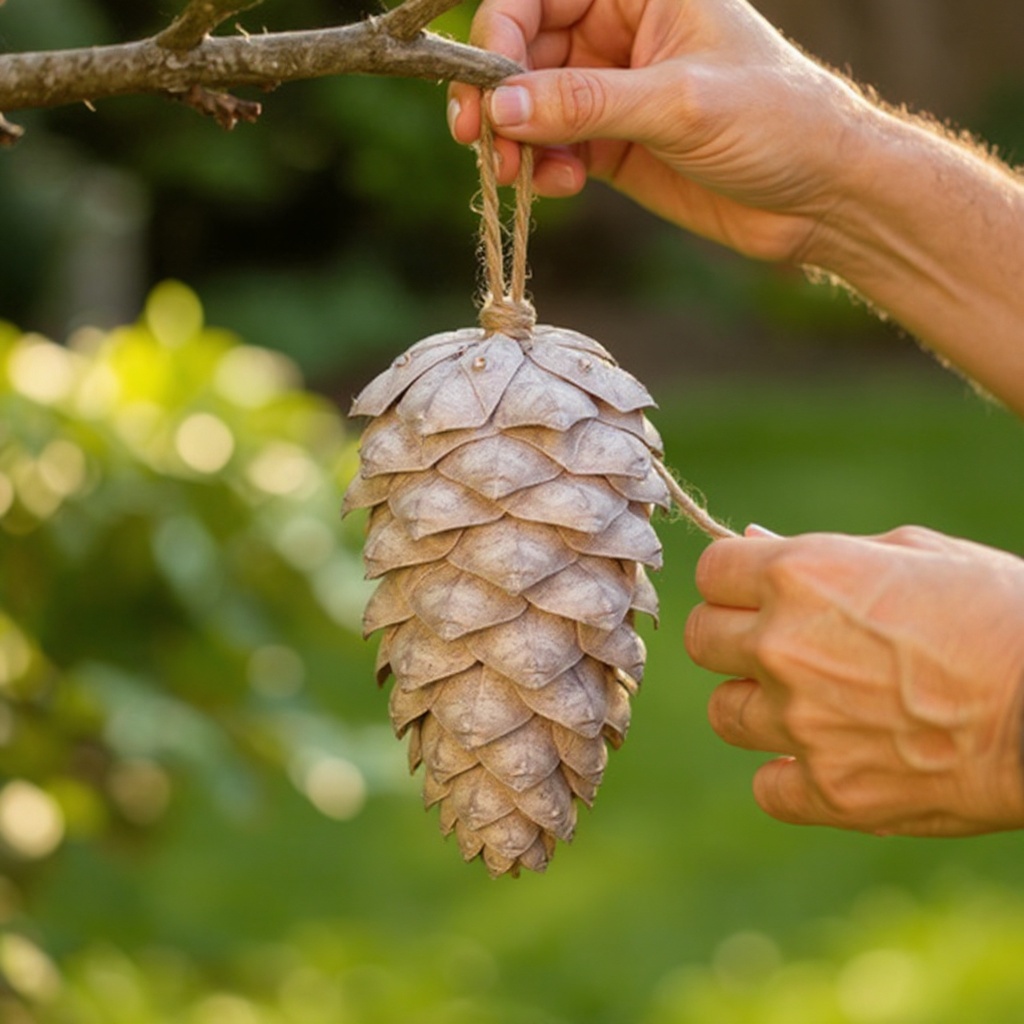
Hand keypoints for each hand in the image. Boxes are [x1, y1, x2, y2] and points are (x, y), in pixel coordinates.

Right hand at [448, 0, 872, 262]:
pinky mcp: (615, 145)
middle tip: (478, 140)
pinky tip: (560, 185)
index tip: (484, 87)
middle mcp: (621, 31)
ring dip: (516, 140)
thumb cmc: (777, 121)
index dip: (501, 32)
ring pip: (534, 105)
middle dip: (499, 95)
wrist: (821, 196)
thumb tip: (500, 106)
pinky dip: (545, 168)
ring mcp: (615, 91)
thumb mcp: (679, 104)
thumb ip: (586, 103)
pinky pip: (557, 149)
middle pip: (526, 49)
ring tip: (516, 174)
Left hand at [685, 525, 1023, 835]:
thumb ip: (822, 552)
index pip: (709, 572)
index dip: (733, 579)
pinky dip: (792, 777)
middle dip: (734, 638)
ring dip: (758, 706)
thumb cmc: (998, 611)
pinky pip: (767, 786)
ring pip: (725, 713)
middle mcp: (783, 646)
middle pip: (701, 640)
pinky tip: (833, 757)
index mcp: (799, 575)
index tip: (756, 590)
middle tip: (782, 645)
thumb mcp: (914, 551)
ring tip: (816, 702)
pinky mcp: (830, 791)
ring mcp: (801, 724)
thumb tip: (754, 542)